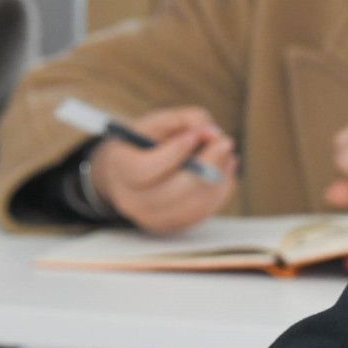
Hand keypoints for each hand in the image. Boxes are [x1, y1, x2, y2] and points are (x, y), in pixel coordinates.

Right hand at [89, 106, 237, 232]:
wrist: (128, 173)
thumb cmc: (145, 142)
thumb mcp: (158, 122)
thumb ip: (186, 120)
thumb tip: (214, 133)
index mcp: (120, 170)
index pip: (146, 170)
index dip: (174, 152)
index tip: (195, 134)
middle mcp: (132, 200)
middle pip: (176, 191)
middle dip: (207, 165)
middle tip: (226, 142)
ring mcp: (152, 218)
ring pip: (195, 203)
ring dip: (218, 178)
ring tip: (227, 155)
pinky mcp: (173, 227)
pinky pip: (204, 212)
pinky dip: (219, 191)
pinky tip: (223, 172)